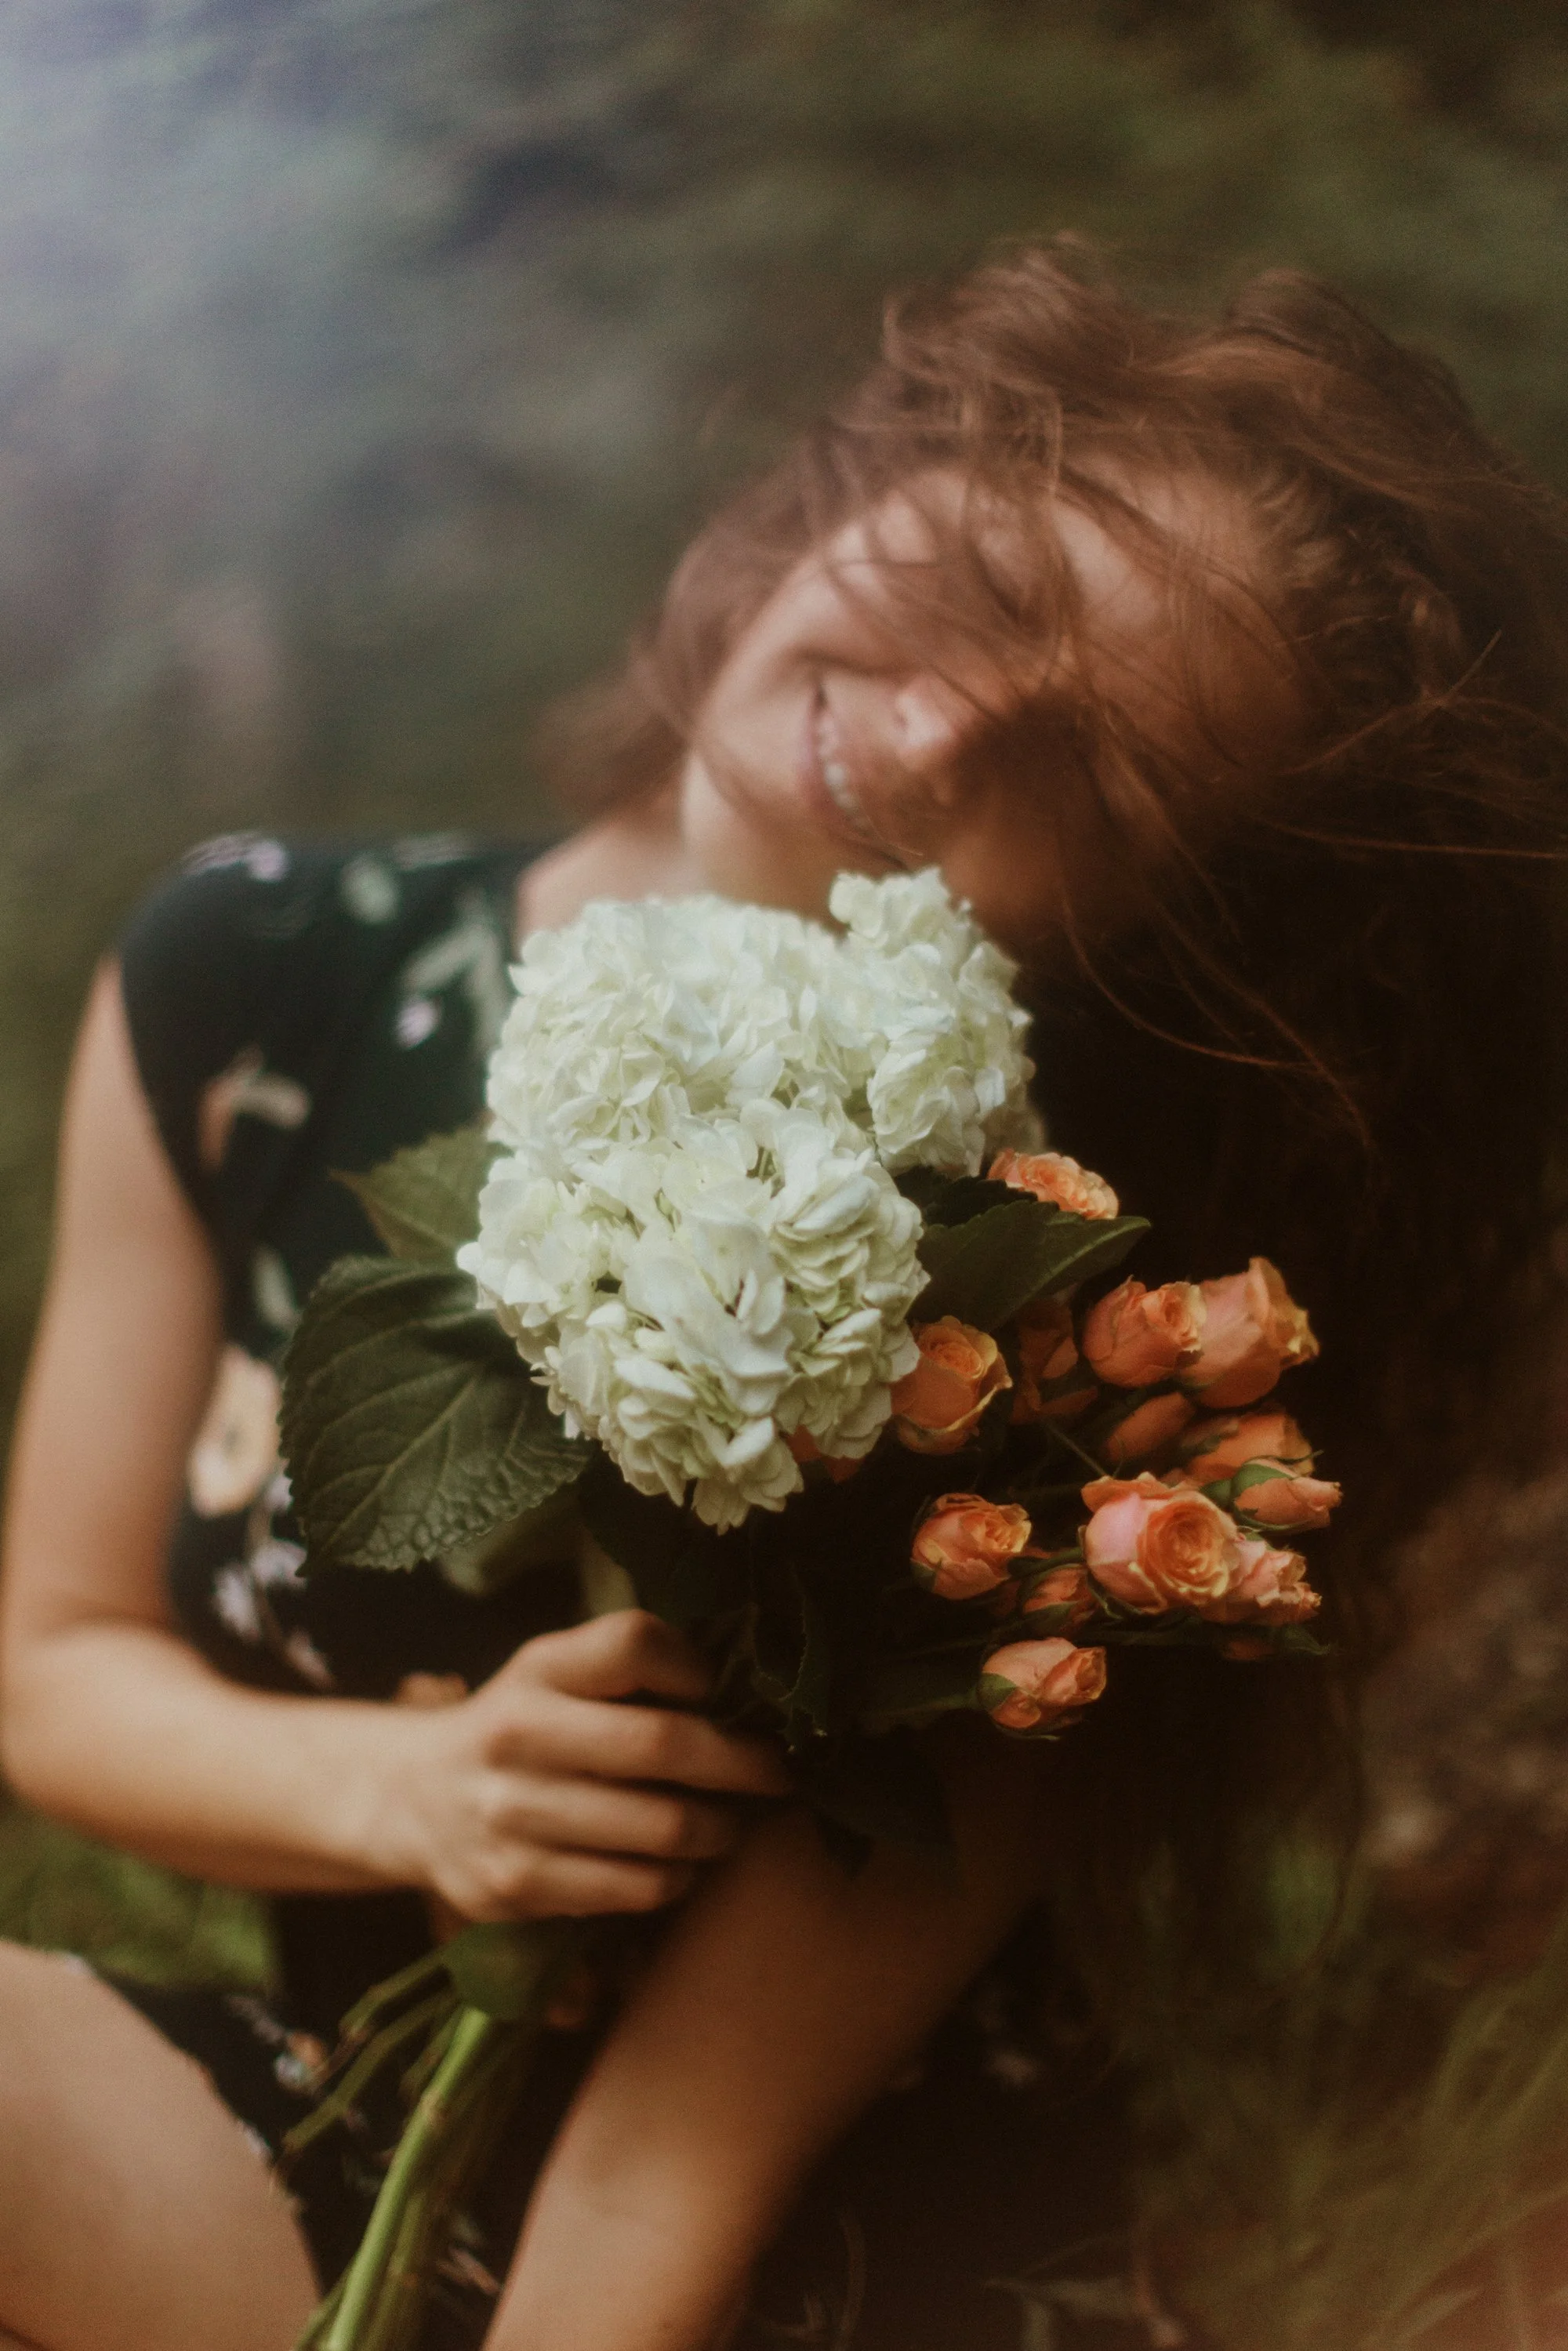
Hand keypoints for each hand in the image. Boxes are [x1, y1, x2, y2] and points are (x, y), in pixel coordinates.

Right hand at [373, 1610, 789, 1923]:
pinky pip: (634, 1889)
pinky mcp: (513, 1887)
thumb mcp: (557, 1674)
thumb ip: (631, 1670)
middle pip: (662, 1745)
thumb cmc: (522, 1727)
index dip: (697, 1668)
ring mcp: (509, 1816)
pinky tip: (679, 1862)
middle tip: (779, 1775)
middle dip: (742, 1764)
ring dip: (719, 1829)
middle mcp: (516, 1735)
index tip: (729, 1694)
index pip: (632, 1644)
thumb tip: (745, 1683)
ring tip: (732, 1822)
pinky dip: (676, 1877)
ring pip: (660, 1830)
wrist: (413, 1799)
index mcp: (537, 1669)